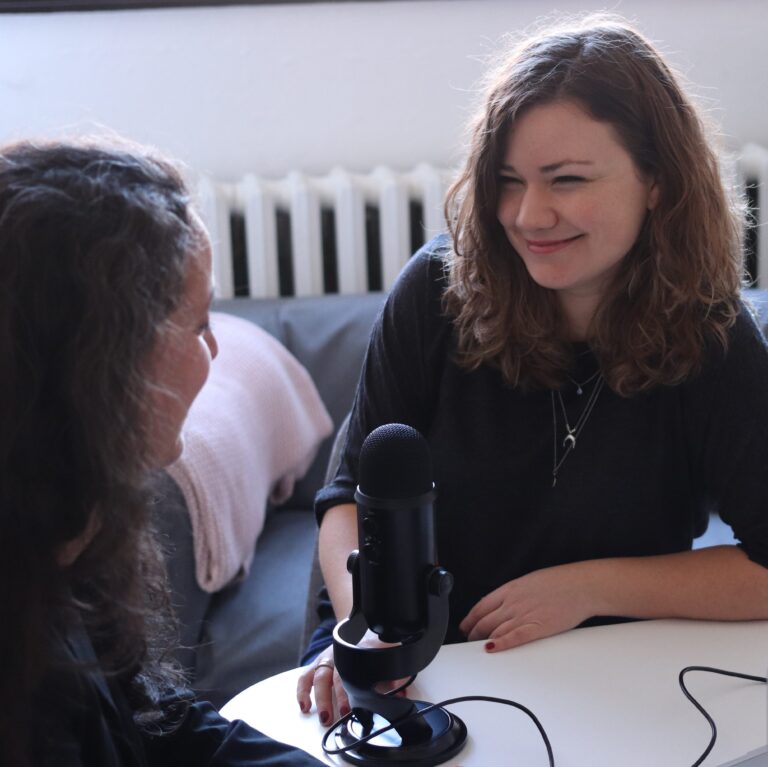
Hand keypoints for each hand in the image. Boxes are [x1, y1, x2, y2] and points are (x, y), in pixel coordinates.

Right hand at [296, 632, 411, 723]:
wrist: (357, 622)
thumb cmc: (370, 643)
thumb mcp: (384, 653)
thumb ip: (392, 674)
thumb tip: (400, 694)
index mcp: (357, 652)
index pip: (358, 670)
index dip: (360, 686)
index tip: (364, 701)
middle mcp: (340, 655)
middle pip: (338, 675)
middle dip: (340, 696)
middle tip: (345, 713)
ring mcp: (327, 658)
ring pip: (320, 677)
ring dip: (321, 698)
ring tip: (325, 716)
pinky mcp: (317, 663)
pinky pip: (305, 676)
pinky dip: (302, 691)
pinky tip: (304, 706)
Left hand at [459, 563, 594, 651]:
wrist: (580, 586)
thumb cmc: (559, 582)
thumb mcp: (530, 581)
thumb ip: (515, 593)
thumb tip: (505, 602)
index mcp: (510, 589)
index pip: (482, 606)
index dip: (470, 619)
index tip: (465, 626)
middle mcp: (513, 602)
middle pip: (485, 621)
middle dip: (474, 633)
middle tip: (469, 640)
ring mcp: (523, 615)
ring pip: (495, 630)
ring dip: (484, 640)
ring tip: (478, 648)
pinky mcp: (537, 628)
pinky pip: (514, 638)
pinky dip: (500, 644)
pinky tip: (492, 648)